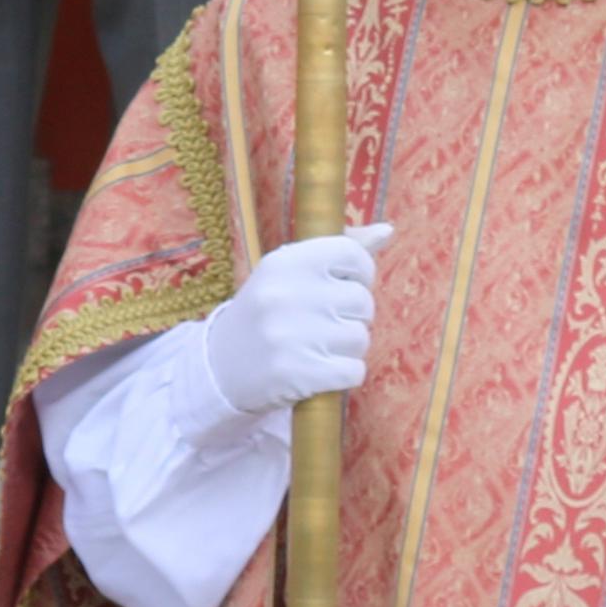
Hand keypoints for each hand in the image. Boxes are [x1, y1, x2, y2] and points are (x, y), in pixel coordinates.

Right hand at [195, 223, 393, 416]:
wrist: (218, 368)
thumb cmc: (265, 315)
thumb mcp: (289, 274)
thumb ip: (338, 252)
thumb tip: (387, 231)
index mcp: (284, 262)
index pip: (352, 254)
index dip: (358, 275)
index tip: (340, 288)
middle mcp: (286, 294)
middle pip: (362, 302)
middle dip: (351, 317)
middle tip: (321, 325)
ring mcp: (290, 336)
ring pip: (360, 338)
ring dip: (347, 349)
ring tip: (317, 349)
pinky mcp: (297, 374)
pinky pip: (354, 371)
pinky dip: (343, 375)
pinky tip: (320, 371)